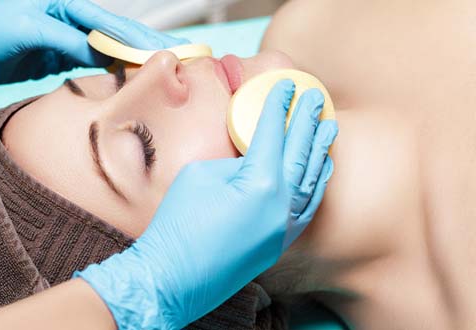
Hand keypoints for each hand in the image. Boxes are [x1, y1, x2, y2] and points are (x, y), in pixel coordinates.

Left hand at [0, 0, 186, 88]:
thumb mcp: (27, 32)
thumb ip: (66, 40)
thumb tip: (100, 52)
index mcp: (62, 3)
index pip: (108, 22)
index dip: (136, 38)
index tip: (162, 51)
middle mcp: (67, 17)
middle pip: (114, 33)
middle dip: (143, 46)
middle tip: (175, 58)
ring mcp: (64, 37)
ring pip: (106, 48)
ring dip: (131, 59)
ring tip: (160, 69)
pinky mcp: (58, 55)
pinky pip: (91, 62)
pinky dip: (110, 70)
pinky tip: (128, 78)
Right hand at [76, 81, 338, 328]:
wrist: (173, 278)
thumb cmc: (178, 224)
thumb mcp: (201, 176)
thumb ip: (233, 161)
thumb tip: (251, 156)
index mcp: (260, 182)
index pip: (274, 133)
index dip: (279, 106)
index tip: (286, 86)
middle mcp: (282, 204)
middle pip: (301, 151)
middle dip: (308, 120)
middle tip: (316, 97)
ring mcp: (285, 226)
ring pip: (312, 180)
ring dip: (320, 150)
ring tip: (328, 127)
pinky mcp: (281, 242)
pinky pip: (308, 206)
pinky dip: (317, 183)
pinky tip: (321, 169)